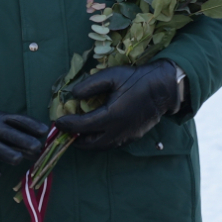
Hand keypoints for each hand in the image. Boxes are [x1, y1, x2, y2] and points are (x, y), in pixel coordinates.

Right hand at [0, 105, 47, 178]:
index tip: (44, 131)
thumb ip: (19, 136)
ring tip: (18, 159)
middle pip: (9, 134)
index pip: (19, 120)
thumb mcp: (1, 125)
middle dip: (23, 140)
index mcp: (2, 119)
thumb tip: (40, 149)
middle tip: (36, 147)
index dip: (31, 125)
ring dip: (8, 153)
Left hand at [52, 61, 181, 150]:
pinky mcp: (132, 137)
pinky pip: (110, 144)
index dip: (67, 125)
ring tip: (77, 133)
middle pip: (89, 143)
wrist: (164, 88)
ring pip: (100, 147)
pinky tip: (95, 131)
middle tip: (65, 131)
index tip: (57, 122)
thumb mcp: (112, 75)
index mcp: (111, 116)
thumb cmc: (137, 79)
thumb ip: (90, 85)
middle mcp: (118, 131)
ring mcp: (126, 136)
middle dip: (74, 139)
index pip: (82, 126)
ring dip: (86, 142)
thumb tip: (73, 95)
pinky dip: (99, 141)